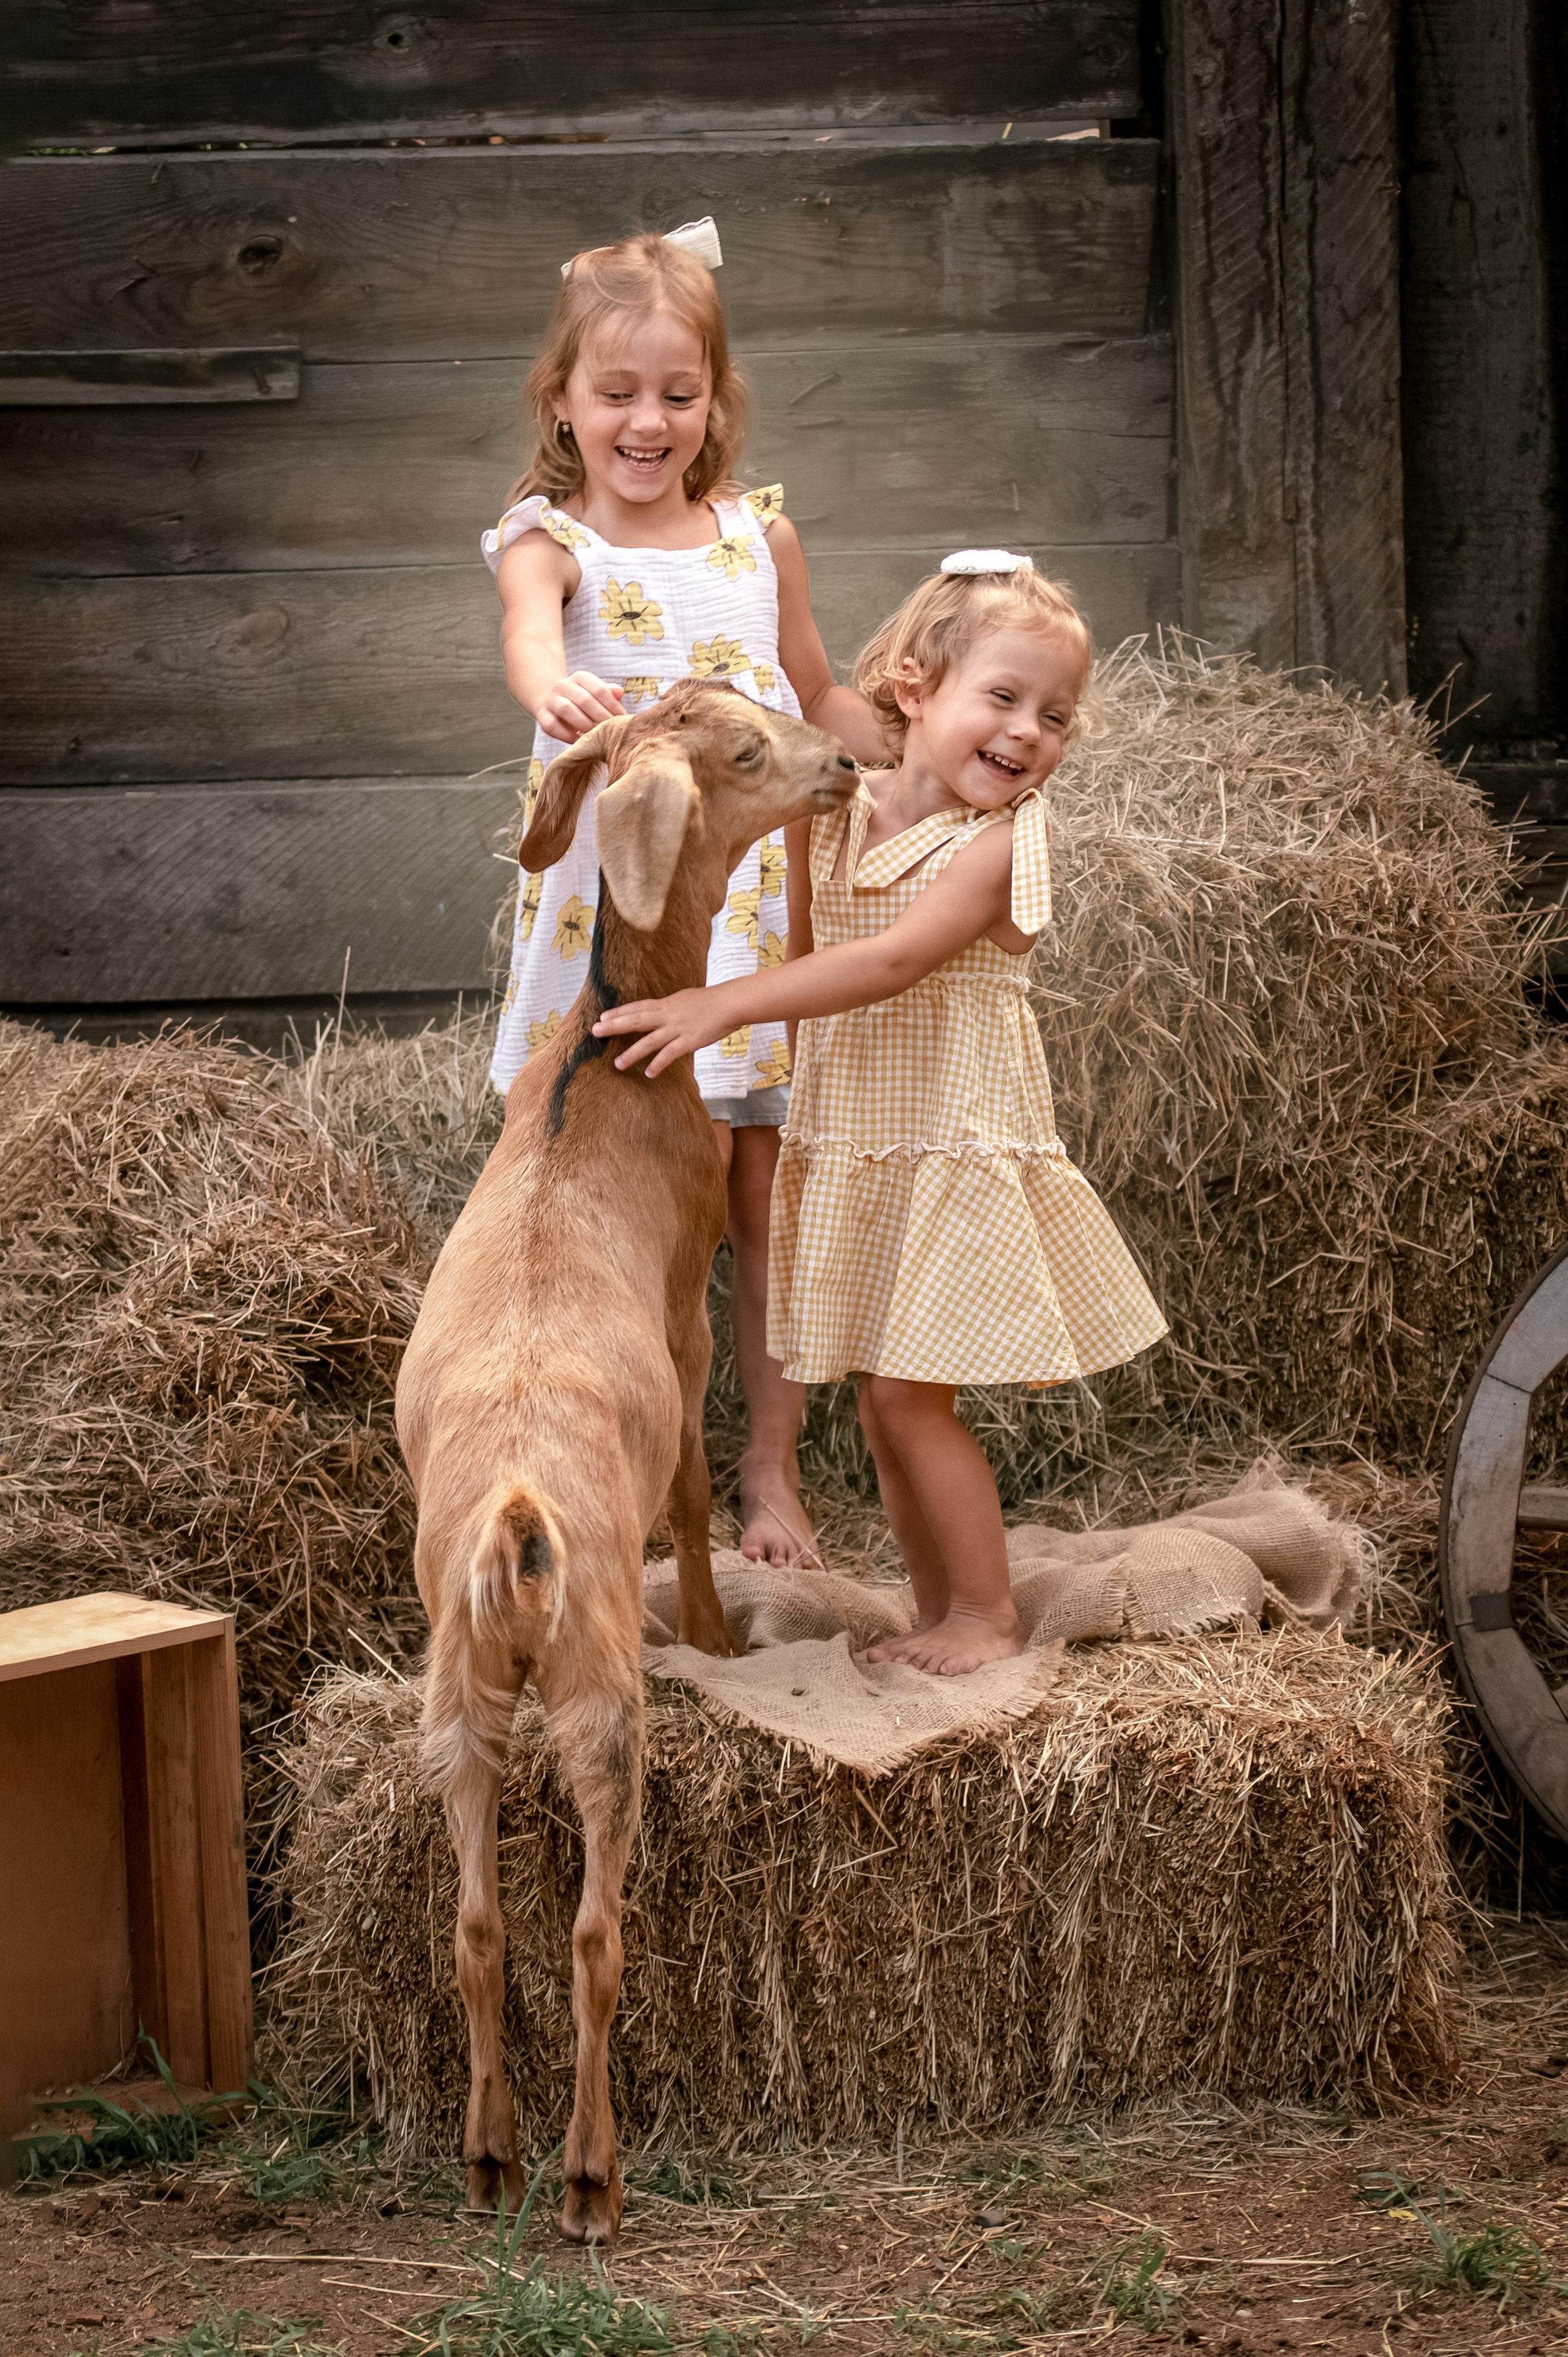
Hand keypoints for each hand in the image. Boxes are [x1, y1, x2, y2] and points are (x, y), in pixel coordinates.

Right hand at [536, 671, 624, 741]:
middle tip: (611, 730)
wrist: (552, 699)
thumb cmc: (582, 700)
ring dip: (583, 723)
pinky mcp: (542, 714)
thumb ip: (608, 693)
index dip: (612, 705)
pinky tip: (577, 740)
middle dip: (600, 716)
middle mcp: (564, 685)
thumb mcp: (595, 692)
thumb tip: (619, 693)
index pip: (599, 689)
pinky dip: (565, 734)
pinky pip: (551, 725)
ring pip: (566, 709)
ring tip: (594, 734)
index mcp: (580, 678)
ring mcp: (551, 699)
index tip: (622, 719)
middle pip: (584, 699)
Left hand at [592, 987, 733, 1077]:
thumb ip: (672, 1008)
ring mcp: (677, 1028)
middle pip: (636, 1020)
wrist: (730, 1003)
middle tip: (595, 1031)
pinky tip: (649, 1073)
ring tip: (617, 1064)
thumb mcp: (686, 999)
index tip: (602, 1017)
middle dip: (615, 1026)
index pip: (638, 1007)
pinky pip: (670, 1054)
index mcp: (667, 1004)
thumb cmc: (711, 1001)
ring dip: (632, 1052)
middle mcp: (668, 1015)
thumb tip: (661, 1012)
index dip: (620, 1012)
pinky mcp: (688, 1041)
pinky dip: (658, 1064)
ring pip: (649, 1041)